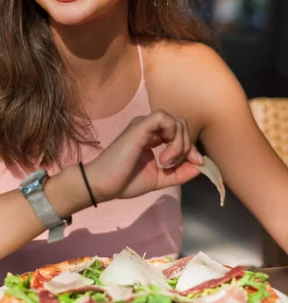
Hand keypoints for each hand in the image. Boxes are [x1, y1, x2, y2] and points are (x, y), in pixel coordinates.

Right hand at [84, 110, 202, 201]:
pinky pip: (164, 118)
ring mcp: (143, 125)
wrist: (102, 185)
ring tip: (166, 162)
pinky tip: (163, 155)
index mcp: (152, 137)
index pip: (180, 133)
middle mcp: (149, 128)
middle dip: (187, 145)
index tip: (195, 165)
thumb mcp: (159, 179)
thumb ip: (179, 173)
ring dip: (179, 143)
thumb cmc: (124, 182)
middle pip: (181, 124)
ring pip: (176, 121)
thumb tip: (200, 167)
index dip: (190, 148)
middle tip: (176, 164)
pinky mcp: (140, 127)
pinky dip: (172, 137)